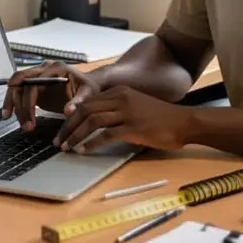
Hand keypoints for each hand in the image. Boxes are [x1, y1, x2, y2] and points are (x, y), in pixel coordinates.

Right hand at [0, 61, 101, 131]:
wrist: (89, 84)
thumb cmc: (89, 87)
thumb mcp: (88, 94)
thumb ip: (78, 102)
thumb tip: (68, 111)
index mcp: (56, 68)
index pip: (35, 82)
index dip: (29, 101)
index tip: (30, 118)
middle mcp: (44, 68)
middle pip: (20, 80)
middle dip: (18, 103)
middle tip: (24, 124)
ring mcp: (37, 75)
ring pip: (16, 85)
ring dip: (12, 103)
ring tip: (12, 121)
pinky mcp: (34, 84)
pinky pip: (18, 90)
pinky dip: (12, 102)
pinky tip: (8, 114)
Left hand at [53, 85, 191, 153]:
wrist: (184, 122)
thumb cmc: (161, 118)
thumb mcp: (136, 106)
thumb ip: (117, 110)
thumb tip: (96, 123)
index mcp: (120, 92)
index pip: (88, 102)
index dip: (72, 116)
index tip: (62, 129)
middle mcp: (121, 99)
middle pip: (85, 110)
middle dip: (68, 126)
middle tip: (58, 140)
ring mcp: (127, 112)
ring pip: (92, 121)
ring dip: (75, 135)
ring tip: (66, 147)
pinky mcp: (133, 128)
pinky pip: (105, 134)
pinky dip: (91, 143)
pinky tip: (83, 150)